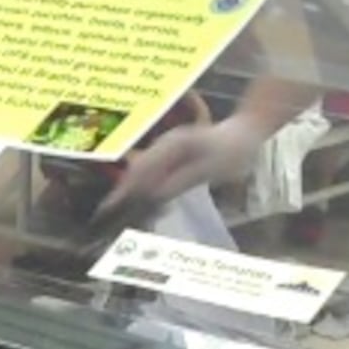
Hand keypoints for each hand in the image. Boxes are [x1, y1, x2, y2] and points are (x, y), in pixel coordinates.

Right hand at [91, 116, 269, 223]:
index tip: (107, 207)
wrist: (245, 133)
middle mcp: (164, 144)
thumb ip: (183, 180)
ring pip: (138, 170)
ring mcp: (165, 148)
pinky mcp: (168, 155)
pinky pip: (147, 170)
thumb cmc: (234, 151)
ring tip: (112, 209)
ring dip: (127, 189)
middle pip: (134, 170)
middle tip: (104, 214)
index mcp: (173, 145)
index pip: (139, 170)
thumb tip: (155, 195)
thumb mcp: (212, 167)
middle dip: (119, 192)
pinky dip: (138, 185)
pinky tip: (133, 198)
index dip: (122, 190)